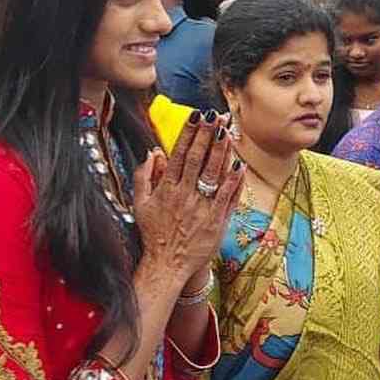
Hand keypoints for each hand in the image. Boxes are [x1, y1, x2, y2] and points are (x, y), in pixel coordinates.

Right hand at [133, 110, 243, 287]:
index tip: (197, 115)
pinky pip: (227, 197)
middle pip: (198, 158)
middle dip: (208, 134)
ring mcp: (201, 208)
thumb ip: (143, 175)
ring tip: (228, 131)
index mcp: (166, 188)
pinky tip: (239, 164)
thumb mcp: (140, 202)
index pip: (179, 153)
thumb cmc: (153, 233)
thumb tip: (152, 152)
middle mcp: (184, 195)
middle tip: (216, 115)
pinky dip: (233, 180)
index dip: (189, 133)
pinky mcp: (216, 221)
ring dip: (222, 151)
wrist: (166, 264)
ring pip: (213, 174)